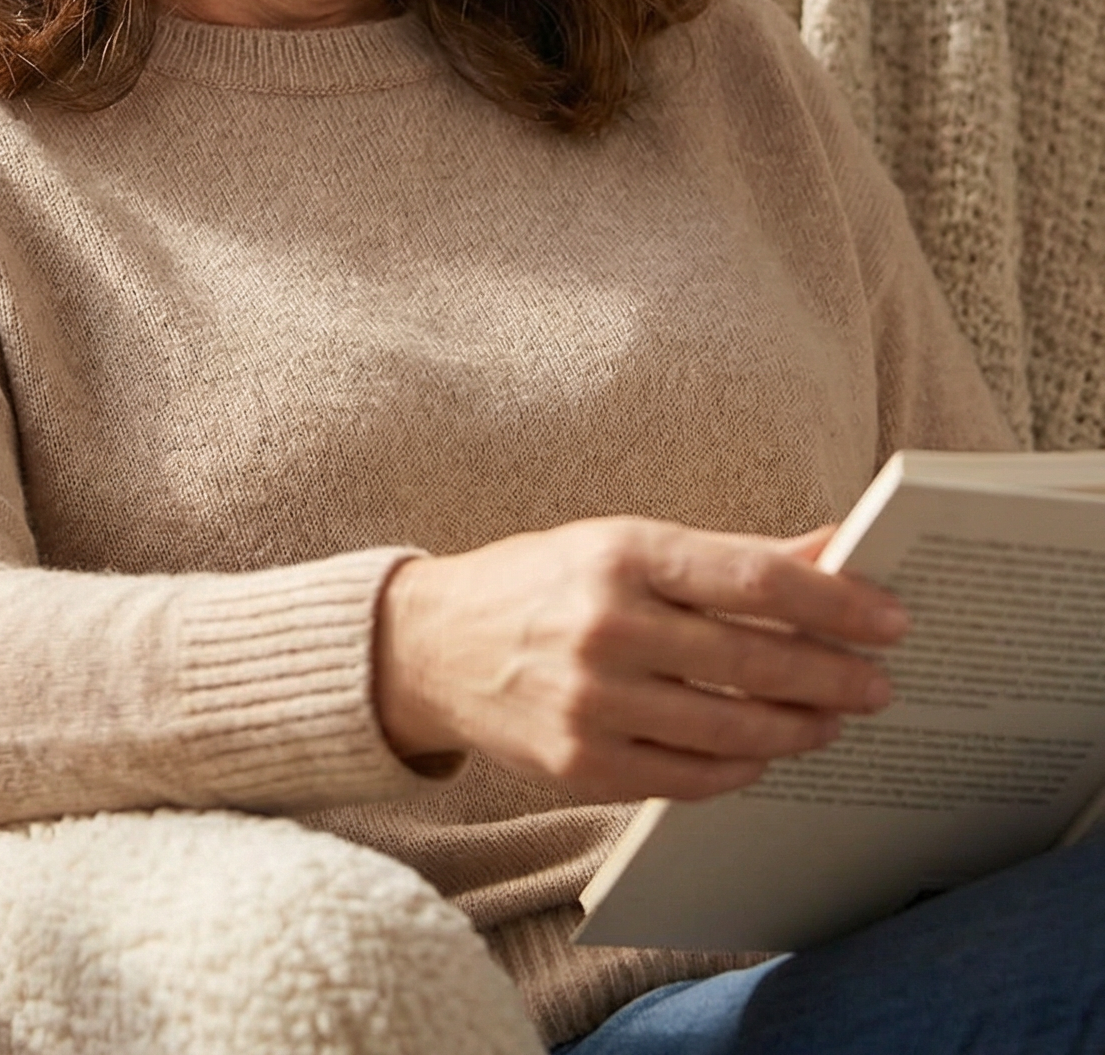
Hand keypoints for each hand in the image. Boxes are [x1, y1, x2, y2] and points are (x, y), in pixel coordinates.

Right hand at [373, 519, 907, 802]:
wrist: (431, 644)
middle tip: (879, 684)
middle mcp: (606, 626)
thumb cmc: (541, 583)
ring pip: (732, 729)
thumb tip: (830, 549)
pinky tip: (762, 752)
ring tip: (831, 721)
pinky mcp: (580, 765)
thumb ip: (726, 554)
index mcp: (622, 554)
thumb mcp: (622, 543)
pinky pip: (688, 779)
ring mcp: (591, 702)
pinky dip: (740, 768)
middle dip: (835, 676)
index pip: (756, 582)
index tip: (893, 620)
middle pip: (755, 662)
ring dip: (799, 730)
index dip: (838, 604)